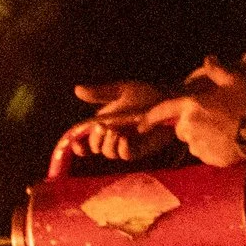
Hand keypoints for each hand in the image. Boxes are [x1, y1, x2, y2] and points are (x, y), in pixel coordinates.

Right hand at [48, 80, 173, 177]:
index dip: (79, 144)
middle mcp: (113, 135)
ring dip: (108, 143)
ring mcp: (126, 144)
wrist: (169, 101)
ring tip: (116, 132)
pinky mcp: (140, 150)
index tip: (75, 143)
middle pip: (95, 146)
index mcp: (105, 122)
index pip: (86, 138)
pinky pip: (126, 155)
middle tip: (103, 127)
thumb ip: (99, 93)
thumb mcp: (120, 91)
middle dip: (95, 139)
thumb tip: (76, 89)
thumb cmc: (146, 94)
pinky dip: (122, 149)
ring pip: (109, 153)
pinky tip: (124, 139)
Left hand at [139, 58, 245, 167]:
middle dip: (190, 125)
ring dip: (200, 138)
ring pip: (191, 142)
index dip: (148, 119)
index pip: (162, 111)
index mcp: (191, 106)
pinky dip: (210, 149)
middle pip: (180, 128)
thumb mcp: (234, 82)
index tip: (139, 126)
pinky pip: (203, 153)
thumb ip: (217, 70)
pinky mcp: (206, 159)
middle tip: (212, 121)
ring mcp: (197, 145)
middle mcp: (189, 126)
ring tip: (222, 132)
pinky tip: (226, 143)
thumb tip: (208, 58)